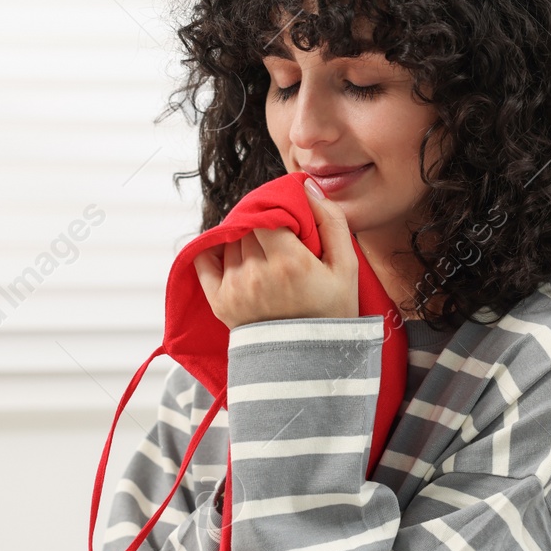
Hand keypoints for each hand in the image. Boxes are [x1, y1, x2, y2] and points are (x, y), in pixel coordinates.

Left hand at [192, 178, 359, 329]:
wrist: (310, 363)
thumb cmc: (332, 313)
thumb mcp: (346, 267)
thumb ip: (331, 221)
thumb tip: (307, 187)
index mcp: (289, 261)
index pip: (266, 212)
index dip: (274, 210)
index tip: (287, 220)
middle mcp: (257, 273)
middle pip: (248, 225)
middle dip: (261, 225)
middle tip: (278, 238)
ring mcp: (235, 288)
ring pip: (230, 240)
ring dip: (244, 239)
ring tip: (264, 253)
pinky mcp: (219, 301)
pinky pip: (204, 259)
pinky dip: (214, 249)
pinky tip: (233, 251)